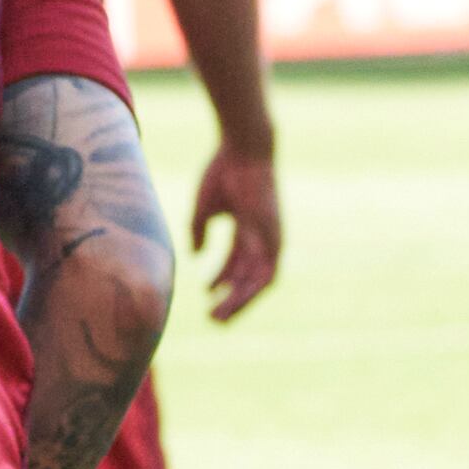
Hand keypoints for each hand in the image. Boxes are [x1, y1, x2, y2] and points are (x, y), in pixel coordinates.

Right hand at [185, 134, 282, 322]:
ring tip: (216, 319)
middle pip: (249, 278)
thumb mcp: (206, 207)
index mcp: (248, 228)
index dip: (222, 279)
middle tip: (212, 319)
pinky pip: (264, 273)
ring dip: (238, 302)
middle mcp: (262, 237)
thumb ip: (199, 231)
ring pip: (257, 282)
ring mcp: (270, 239)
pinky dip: (248, 288)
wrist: (244, 149)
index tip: (206, 294)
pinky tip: (227, 298)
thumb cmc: (223, 171)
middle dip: (231, 299)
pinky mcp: (273, 238)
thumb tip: (195, 255)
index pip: (237, 263)